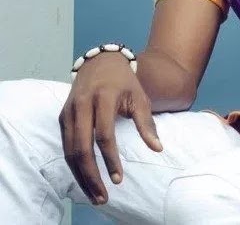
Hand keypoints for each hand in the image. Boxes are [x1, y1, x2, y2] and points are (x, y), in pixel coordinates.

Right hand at [59, 52, 162, 204]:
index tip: (119, 179)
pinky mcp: (62, 117)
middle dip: (91, 176)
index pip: (104, 135)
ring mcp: (69, 112)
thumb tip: (158, 149)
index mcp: (103, 98)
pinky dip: (73, 166)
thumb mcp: (140, 97)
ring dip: (80, 176)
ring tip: (94, 194)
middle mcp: (82, 105)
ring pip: (69, 151)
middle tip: (102, 197)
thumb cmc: (125, 83)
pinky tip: (84, 179)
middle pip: (81, 148)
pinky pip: (65, 146)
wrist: (101, 63)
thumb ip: (147, 123)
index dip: (110, 159)